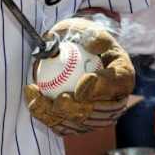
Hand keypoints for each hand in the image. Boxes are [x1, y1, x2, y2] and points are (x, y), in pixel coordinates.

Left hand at [25, 17, 134, 135]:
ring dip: (56, 114)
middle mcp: (113, 101)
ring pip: (76, 122)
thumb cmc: (81, 40)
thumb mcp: (88, 31)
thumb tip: (93, 45)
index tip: (79, 89)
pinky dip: (44, 114)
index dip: (99, 90)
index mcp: (122, 76)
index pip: (115, 85)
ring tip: (37, 99)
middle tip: (59, 100)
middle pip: (97, 112)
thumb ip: (93, 36)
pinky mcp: (76, 123)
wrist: (70, 53)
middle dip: (77, 110)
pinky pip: (60, 123)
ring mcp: (96, 116)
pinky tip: (32, 100)